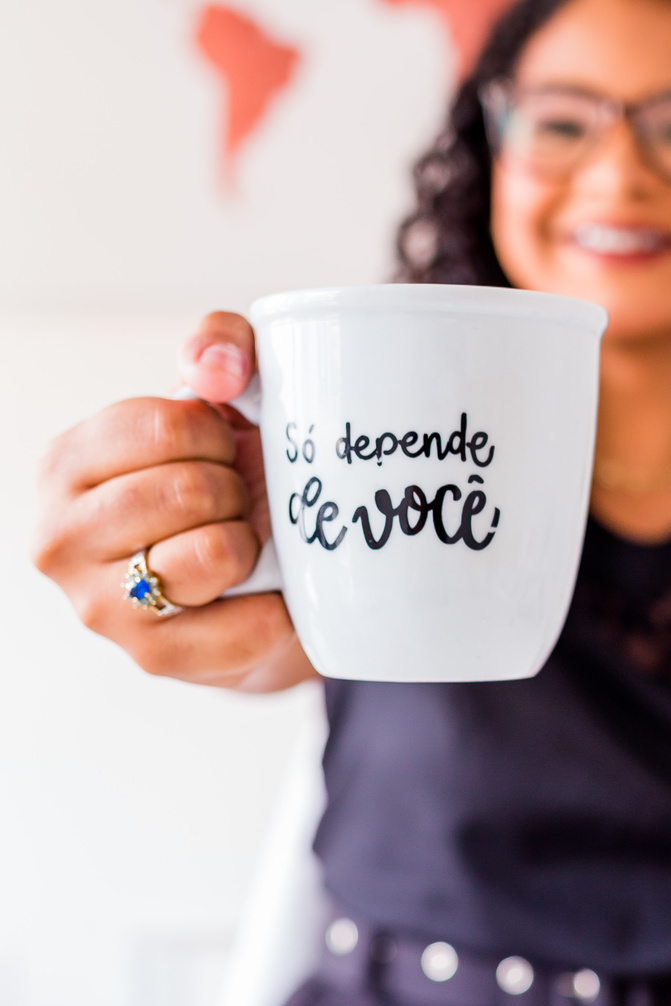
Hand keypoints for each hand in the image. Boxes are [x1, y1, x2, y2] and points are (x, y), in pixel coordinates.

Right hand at [33, 311, 316, 691]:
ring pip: (213, 553)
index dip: (218, 432)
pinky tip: (265, 596)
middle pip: (188, 489)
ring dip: (251, 544)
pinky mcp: (153, 659)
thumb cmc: (226, 480)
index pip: (166, 424)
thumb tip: (218, 368)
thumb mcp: (222, 396)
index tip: (220, 449)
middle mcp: (60, 538)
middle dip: (235, 489)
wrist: (257, 588)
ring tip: (242, 545)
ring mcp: (99, 607)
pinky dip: (276, 608)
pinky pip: (245, 625)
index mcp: (65, 464)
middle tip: (235, 502)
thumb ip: (221, 347)